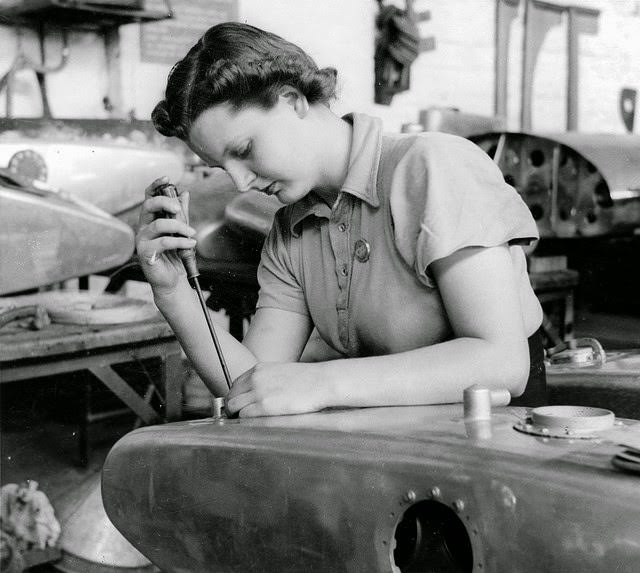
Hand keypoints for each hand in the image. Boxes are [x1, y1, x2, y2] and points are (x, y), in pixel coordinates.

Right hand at [136, 177, 197, 294]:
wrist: (173, 280)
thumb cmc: (175, 256)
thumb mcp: (181, 232)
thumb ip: (181, 213)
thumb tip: (184, 193)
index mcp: (150, 220)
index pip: (148, 197)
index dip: (155, 186)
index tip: (168, 179)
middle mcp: (143, 227)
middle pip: (149, 206)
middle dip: (166, 203)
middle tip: (179, 209)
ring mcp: (142, 240)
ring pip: (159, 225)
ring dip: (179, 226)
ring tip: (192, 234)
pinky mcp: (145, 253)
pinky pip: (164, 242)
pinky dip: (180, 241)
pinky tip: (191, 244)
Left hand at [226, 362, 328, 416]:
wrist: (321, 382)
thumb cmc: (308, 380)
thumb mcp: (282, 373)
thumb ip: (267, 380)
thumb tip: (259, 393)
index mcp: (259, 369)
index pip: (236, 384)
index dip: (235, 397)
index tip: (238, 406)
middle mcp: (255, 378)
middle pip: (231, 395)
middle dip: (232, 407)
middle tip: (238, 417)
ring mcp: (259, 392)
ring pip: (234, 406)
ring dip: (237, 415)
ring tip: (245, 423)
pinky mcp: (265, 406)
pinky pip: (244, 416)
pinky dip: (245, 421)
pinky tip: (254, 423)